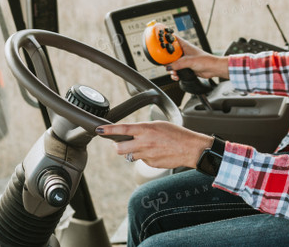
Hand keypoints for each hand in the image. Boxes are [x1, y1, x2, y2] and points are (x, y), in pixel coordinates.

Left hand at [96, 121, 212, 168]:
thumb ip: (143, 129)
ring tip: (146, 147)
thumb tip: (132, 133)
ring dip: (133, 152)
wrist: (190, 148)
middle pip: (119, 148)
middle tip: (120, 144)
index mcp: (145, 129)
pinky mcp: (151, 164)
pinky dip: (145, 157)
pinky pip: (142, 161)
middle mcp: (144, 142)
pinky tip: (156, 153)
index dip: (108, 130)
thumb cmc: (177, 134)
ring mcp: (147, 155)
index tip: (99, 129)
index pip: (122, 129)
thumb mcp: (158, 124)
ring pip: (130, 156)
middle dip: (117, 146)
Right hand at [169, 36, 228, 79]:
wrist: (212, 69)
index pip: (172, 39)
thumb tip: (169, 67)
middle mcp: (183, 52)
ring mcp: (184, 60)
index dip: (165, 40)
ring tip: (174, 73)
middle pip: (170, 54)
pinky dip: (175, 74)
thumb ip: (178, 64)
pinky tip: (177, 77)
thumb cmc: (205, 60)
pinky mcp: (186, 67)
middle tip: (166, 65)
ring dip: (171, 70)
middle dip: (167, 61)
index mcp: (184, 45)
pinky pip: (177, 70)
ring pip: (172, 64)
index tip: (159, 42)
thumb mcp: (189, 61)